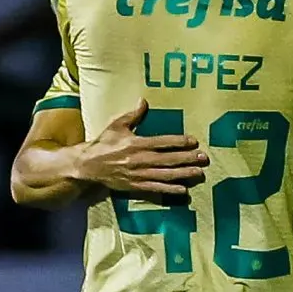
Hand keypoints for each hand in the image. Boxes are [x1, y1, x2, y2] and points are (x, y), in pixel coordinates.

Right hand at [75, 101, 205, 198]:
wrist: (89, 166)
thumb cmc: (104, 144)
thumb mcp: (116, 125)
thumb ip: (133, 115)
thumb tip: (144, 101)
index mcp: (137, 143)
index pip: (162, 142)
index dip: (179, 142)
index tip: (194, 141)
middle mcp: (140, 160)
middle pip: (168, 159)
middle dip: (187, 158)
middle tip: (204, 158)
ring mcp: (139, 175)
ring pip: (165, 175)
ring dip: (183, 174)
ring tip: (199, 173)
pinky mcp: (136, 186)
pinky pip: (156, 189)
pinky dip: (169, 190)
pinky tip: (183, 190)